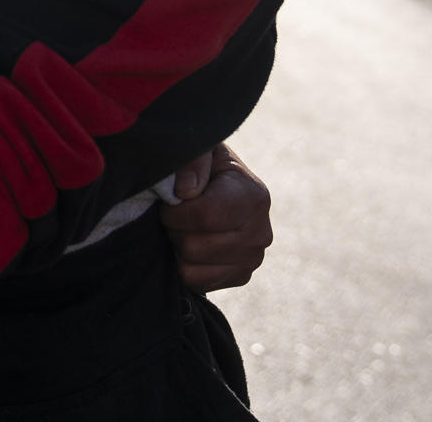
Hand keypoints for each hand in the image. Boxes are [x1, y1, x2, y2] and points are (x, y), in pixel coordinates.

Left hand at [161, 143, 271, 291]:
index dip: (176, 211)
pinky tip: (188, 243)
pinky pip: (197, 282)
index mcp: (254, 195)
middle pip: (196, 246)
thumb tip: (186, 191)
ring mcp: (253, 258)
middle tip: (173, 214)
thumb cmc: (200, 166)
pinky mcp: (240, 276)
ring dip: (176, 246)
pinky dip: (183, 265)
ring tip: (182, 226)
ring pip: (193, 266)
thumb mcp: (198, 150)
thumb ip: (192, 161)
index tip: (169, 200)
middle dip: (174, 228)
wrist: (211, 187)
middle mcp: (261, 231)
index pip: (207, 216)